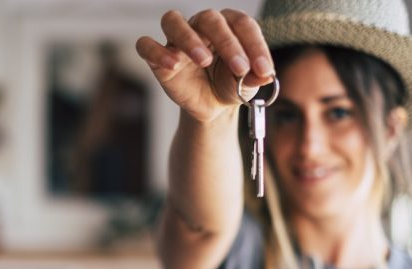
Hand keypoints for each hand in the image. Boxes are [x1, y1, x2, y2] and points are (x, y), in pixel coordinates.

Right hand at [136, 9, 274, 122]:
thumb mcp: (247, 85)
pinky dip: (157, 52)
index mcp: (228, 25)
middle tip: (240, 68)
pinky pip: (146, 45)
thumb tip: (265, 76)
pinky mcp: (158, 57)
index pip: (241, 23)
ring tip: (204, 60)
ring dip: (189, 38)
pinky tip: (173, 65)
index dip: (254, 45)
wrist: (211, 105)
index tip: (263, 70)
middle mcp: (201, 25)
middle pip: (210, 19)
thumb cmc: (229, 85)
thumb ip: (256, 78)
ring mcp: (177, 39)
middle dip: (227, 43)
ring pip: (173, 21)